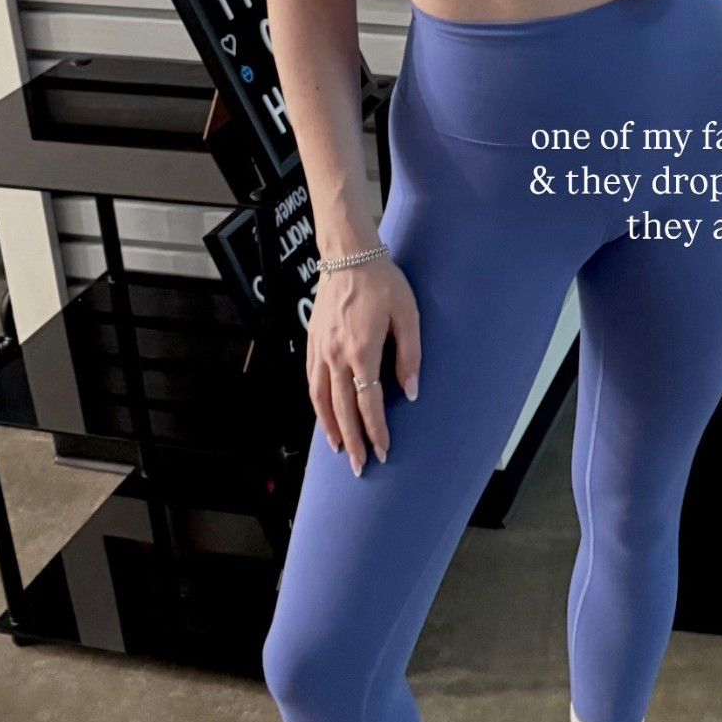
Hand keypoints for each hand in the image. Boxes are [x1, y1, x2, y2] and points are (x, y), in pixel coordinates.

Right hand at [307, 254, 420, 473]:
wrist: (349, 254)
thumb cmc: (383, 281)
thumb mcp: (408, 314)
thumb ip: (410, 355)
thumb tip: (410, 392)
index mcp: (362, 351)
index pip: (368, 403)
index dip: (376, 430)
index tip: (383, 451)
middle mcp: (336, 355)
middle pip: (341, 409)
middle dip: (352, 441)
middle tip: (359, 466)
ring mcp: (320, 349)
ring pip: (320, 398)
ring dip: (329, 427)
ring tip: (337, 448)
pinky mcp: (312, 341)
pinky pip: (311, 380)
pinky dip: (316, 403)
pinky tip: (322, 413)